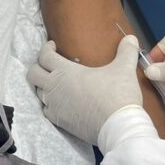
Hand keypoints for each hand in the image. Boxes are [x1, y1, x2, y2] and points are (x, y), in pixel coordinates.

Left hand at [27, 34, 142, 145]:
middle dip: (38, 66)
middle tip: (49, 64)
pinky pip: (46, 110)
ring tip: (55, 83)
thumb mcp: (124, 68)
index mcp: (65, 71)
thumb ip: (126, 51)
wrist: (118, 126)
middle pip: (33, 74)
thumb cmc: (117, 94)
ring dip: (43, 86)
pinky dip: (49, 105)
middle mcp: (54, 87)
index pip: (44, 56)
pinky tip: (59, 103)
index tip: (52, 46)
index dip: (46, 48)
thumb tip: (131, 38)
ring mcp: (54, 105)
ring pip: (38, 93)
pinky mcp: (59, 121)